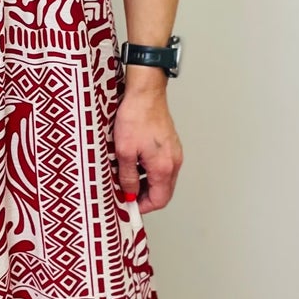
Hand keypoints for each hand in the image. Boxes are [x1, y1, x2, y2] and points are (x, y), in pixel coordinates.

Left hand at [112, 88, 182, 212]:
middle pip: (163, 191)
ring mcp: (174, 153)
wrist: (146, 92)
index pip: (159, 200)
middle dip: (144, 196)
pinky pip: (162, 166)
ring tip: (126, 176)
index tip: (129, 206)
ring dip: (146, 183)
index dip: (143, 207)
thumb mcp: (124, 151)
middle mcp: (174, 162)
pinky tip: (134, 162)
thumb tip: (129, 193)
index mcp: (164, 167)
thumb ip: (128, 177)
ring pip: (162, 179)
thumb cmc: (136, 117)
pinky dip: (149, 170)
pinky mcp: (170, 144)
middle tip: (126, 193)